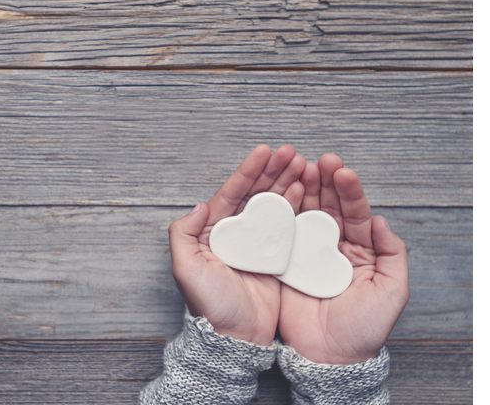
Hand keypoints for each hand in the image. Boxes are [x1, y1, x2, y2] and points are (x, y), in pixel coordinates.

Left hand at [168, 145, 305, 345]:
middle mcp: (236, 235)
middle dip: (273, 171)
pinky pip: (287, 227)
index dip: (248, 171)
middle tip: (292, 152)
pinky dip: (297, 208)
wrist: (234, 339)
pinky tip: (307, 192)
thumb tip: (198, 205)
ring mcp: (258, 246)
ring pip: (274, 206)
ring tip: (304, 165)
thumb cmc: (208, 306)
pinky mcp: (277, 259)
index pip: (232, 194)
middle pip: (256, 194)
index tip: (264, 150)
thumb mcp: (186, 270)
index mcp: (214, 232)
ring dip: (288, 183)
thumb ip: (183, 234)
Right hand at [279, 154, 409, 363]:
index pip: (356, 212)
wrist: (330, 357)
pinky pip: (284, 234)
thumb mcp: (392, 291)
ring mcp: (308, 253)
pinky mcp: (286, 263)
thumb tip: (382, 220)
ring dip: (303, 190)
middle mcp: (333, 246)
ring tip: (299, 167)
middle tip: (318, 161)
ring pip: (306, 213)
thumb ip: (393, 254)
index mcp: (361, 249)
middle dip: (324, 181)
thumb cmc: (365, 328)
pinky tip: (280, 194)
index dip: (349, 191)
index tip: (342, 171)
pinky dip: (282, 213)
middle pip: (329, 206)